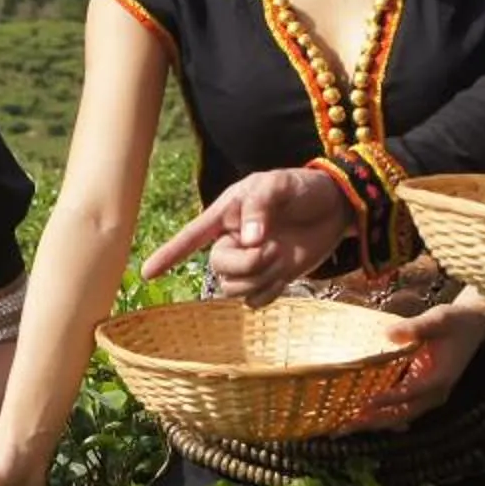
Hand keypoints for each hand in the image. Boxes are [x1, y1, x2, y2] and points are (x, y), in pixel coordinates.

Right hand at [140, 169, 351, 300]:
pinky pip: (255, 301)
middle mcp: (232, 240)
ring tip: (284, 256)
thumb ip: (259, 207)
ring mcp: (250, 263)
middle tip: (275, 248)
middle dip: (247, 264)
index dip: (169, 254)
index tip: (147, 272)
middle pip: (218, 267)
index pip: (191, 236)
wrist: (336, 208)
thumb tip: (247, 239)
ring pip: (234, 288)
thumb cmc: (303, 188)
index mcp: (226, 214)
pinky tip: (285, 275)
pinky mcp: (269, 280)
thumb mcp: (280, 184)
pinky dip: (271, 292)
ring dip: (262, 277)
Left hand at [348, 299, 484, 431]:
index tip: (364, 403)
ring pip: (399, 417)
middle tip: (343, 427)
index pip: (410, 393)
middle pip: (401, 415)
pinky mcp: (421, 393)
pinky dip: (381, 415)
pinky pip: (400, 410)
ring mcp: (428, 396)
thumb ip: (415, 327)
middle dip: (373, 422)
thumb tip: (388, 333)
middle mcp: (434, 393)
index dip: (388, 400)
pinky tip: (359, 418)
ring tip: (343, 427)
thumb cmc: (454, 321)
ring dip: (373, 422)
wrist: (472, 326)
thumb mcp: (437, 319)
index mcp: (439, 378)